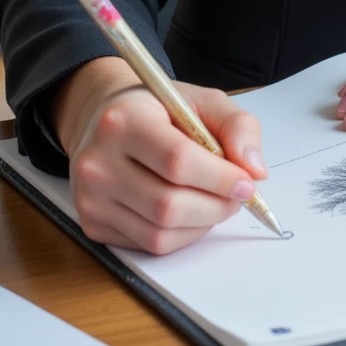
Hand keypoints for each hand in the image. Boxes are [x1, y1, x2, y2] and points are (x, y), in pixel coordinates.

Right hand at [51, 57, 267, 253]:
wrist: (102, 120)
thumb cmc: (157, 110)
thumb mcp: (201, 100)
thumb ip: (236, 126)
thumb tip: (255, 170)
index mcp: (123, 121)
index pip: (177, 161)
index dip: (219, 178)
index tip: (247, 183)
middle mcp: (98, 162)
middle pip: (169, 205)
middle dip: (216, 206)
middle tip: (237, 196)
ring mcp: (90, 198)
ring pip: (160, 233)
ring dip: (202, 224)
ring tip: (215, 202)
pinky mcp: (92, 224)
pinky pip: (148, 245)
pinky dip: (181, 235)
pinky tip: (189, 211)